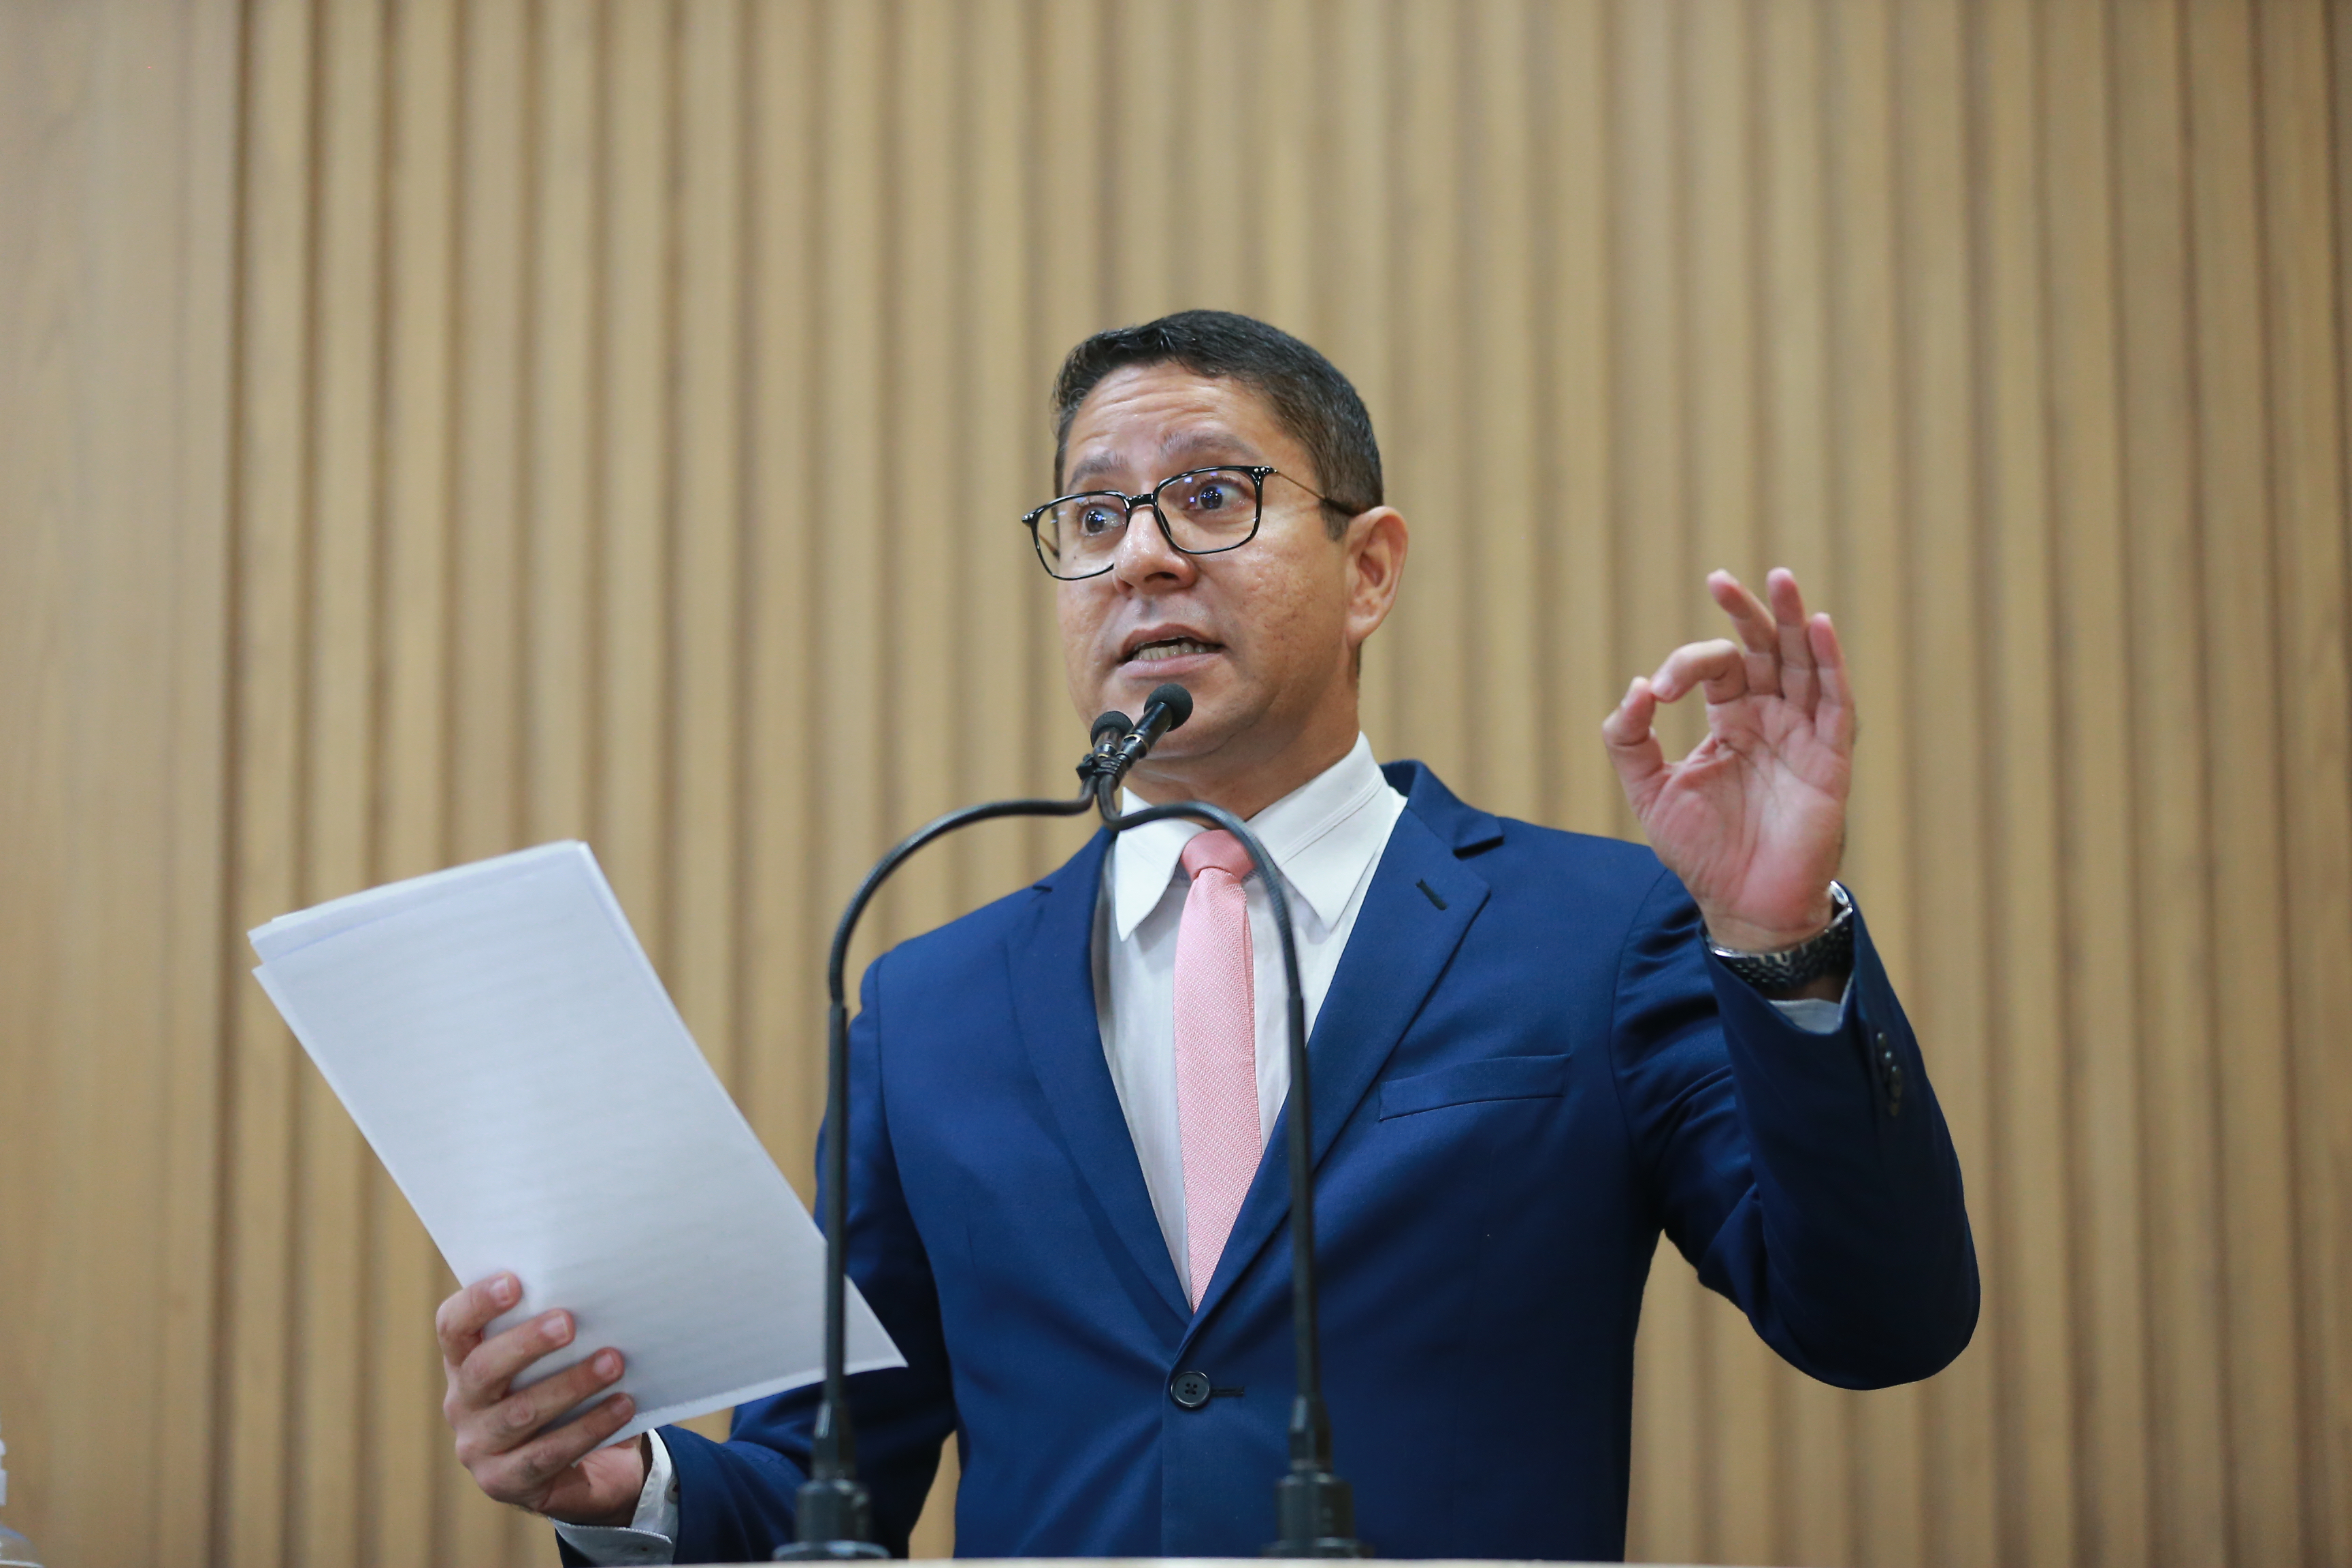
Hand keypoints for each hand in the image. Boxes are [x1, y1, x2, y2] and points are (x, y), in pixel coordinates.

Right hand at [437, 1272, 645, 1524]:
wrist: (588, 1466)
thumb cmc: (569, 1390)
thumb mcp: (558, 1358)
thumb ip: (559, 1329)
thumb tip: (597, 1289)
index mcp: (465, 1362)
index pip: (453, 1327)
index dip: (477, 1302)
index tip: (514, 1281)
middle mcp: (463, 1404)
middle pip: (483, 1369)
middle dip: (526, 1343)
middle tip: (569, 1323)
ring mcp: (479, 1447)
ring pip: (520, 1413)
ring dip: (571, 1385)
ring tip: (614, 1362)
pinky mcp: (504, 1482)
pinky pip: (547, 1454)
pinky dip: (590, 1427)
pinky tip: (622, 1405)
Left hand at [1601, 568, 1851, 951]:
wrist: (1741, 903)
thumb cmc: (1700, 850)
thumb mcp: (1649, 792)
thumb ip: (1629, 741)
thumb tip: (1636, 688)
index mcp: (1731, 721)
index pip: (1716, 668)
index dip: (1685, 666)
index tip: (1657, 693)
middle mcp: (1771, 719)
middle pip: (1766, 650)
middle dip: (1748, 612)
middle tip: (1721, 579)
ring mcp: (1803, 736)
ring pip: (1805, 664)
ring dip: (1794, 621)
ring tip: (1781, 578)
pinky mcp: (1830, 761)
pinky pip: (1836, 704)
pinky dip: (1830, 665)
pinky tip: (1818, 628)